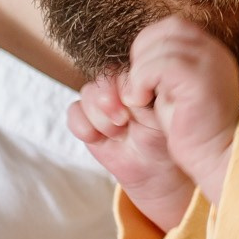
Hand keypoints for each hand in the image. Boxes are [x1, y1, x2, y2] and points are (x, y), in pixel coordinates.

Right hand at [67, 74, 196, 233]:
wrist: (157, 169)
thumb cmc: (165, 138)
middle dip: (108, 100)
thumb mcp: (162, 115)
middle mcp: (118, 87)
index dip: (125, 85)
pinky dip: (83, 126)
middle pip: (102, 79)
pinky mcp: (87, 121)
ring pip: (86, 95)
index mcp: (139, 80)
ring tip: (118, 132)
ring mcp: (100, 103)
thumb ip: (147, 97)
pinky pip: (74, 114)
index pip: (124, 69)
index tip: (138, 102)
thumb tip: (133, 84)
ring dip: (99, 117)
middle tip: (122, 120)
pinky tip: (98, 138)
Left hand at [124, 17, 238, 203]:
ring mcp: (211, 64)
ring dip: (139, 72)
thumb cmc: (192, 130)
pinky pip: (161, 65)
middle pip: (167, 29)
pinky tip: (141, 101)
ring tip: (138, 98)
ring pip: (160, 47)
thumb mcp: (175, 90)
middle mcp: (215, 52)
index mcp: (212, 52)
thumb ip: (163, 68)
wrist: (216, 157)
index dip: (150, 44)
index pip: (174, 27)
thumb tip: (136, 55)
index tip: (142, 76)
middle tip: (138, 86)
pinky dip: (142, 81)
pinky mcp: (200, 81)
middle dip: (143, 53)